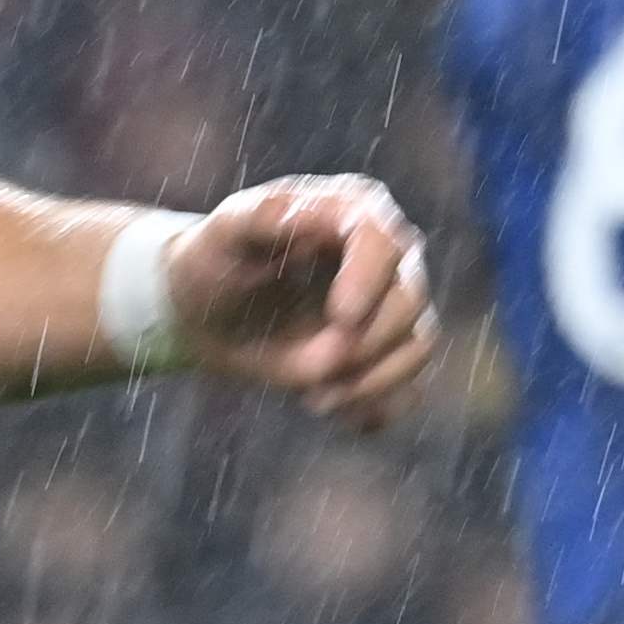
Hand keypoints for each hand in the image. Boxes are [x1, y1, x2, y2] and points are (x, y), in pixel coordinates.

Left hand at [170, 176, 433, 428]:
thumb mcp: (225, 232)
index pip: (384, 242)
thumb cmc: (214, 261)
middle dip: (363, 343)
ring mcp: (393, 305)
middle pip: (408, 301)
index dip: (369, 282)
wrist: (207, 313)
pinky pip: (408, 387)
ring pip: (416, 346)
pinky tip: (337, 412)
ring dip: (370, 382)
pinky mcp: (389, 351)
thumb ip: (264, 215)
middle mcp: (387, 255)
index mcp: (353, 211)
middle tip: (311, 371)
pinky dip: (377, 406)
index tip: (341, 319)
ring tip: (314, 397)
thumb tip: (308, 212)